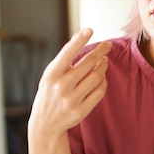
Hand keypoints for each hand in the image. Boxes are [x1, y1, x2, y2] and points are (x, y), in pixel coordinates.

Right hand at [28, 28, 110, 142]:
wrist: (45, 124)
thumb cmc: (50, 93)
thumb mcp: (51, 75)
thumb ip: (65, 59)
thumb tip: (80, 36)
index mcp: (51, 75)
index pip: (67, 53)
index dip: (79, 40)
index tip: (90, 29)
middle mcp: (61, 86)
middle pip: (88, 63)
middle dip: (100, 51)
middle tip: (108, 45)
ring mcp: (71, 100)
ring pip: (97, 77)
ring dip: (103, 67)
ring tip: (104, 61)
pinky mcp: (81, 111)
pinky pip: (99, 92)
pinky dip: (103, 82)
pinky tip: (102, 77)